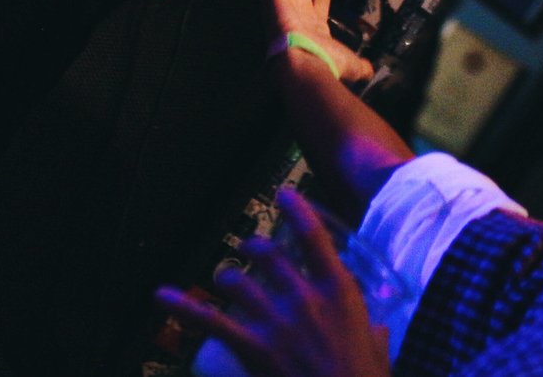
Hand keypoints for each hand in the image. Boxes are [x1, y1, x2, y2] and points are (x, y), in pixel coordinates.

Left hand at [157, 189, 390, 376]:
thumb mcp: (380, 349)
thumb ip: (375, 333)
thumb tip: (378, 332)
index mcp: (338, 291)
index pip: (313, 236)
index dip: (296, 209)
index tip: (283, 194)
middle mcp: (304, 298)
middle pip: (268, 254)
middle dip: (254, 248)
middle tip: (250, 249)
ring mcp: (276, 321)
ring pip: (237, 281)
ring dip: (227, 277)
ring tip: (225, 278)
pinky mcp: (252, 346)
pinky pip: (209, 320)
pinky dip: (182, 306)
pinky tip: (162, 296)